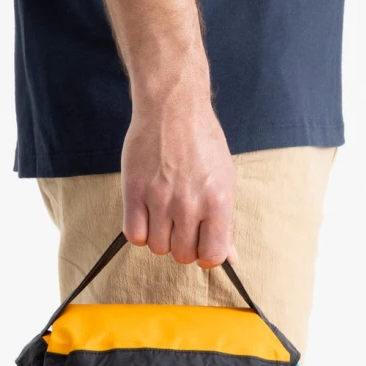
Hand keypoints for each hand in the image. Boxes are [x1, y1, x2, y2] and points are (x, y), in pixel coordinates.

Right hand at [121, 88, 236, 268]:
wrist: (173, 108)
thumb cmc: (203, 143)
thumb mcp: (225, 180)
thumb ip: (225, 222)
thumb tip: (230, 258)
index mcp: (218, 202)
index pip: (212, 255)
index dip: (206, 255)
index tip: (201, 244)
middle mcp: (190, 203)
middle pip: (182, 255)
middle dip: (182, 246)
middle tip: (181, 225)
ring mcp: (160, 198)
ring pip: (157, 247)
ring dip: (160, 238)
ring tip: (164, 215)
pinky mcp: (134, 191)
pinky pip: (134, 234)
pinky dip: (140, 231)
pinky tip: (146, 215)